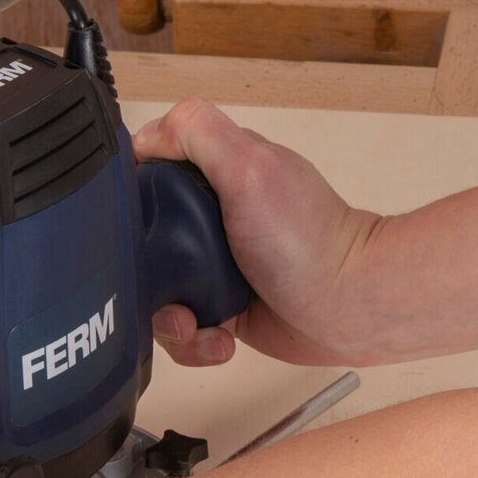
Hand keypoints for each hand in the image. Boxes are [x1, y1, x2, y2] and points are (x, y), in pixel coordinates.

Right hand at [133, 98, 385, 366]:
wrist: (350, 306)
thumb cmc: (307, 240)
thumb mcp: (249, 166)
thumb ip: (197, 135)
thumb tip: (145, 136)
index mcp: (214, 176)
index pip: (149, 178)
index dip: (129, 202)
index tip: (127, 229)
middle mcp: (211, 220)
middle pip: (143, 245)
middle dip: (142, 278)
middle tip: (161, 293)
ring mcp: (216, 268)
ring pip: (157, 296)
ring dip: (167, 321)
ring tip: (194, 327)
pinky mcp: (223, 311)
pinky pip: (184, 332)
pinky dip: (195, 343)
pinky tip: (220, 340)